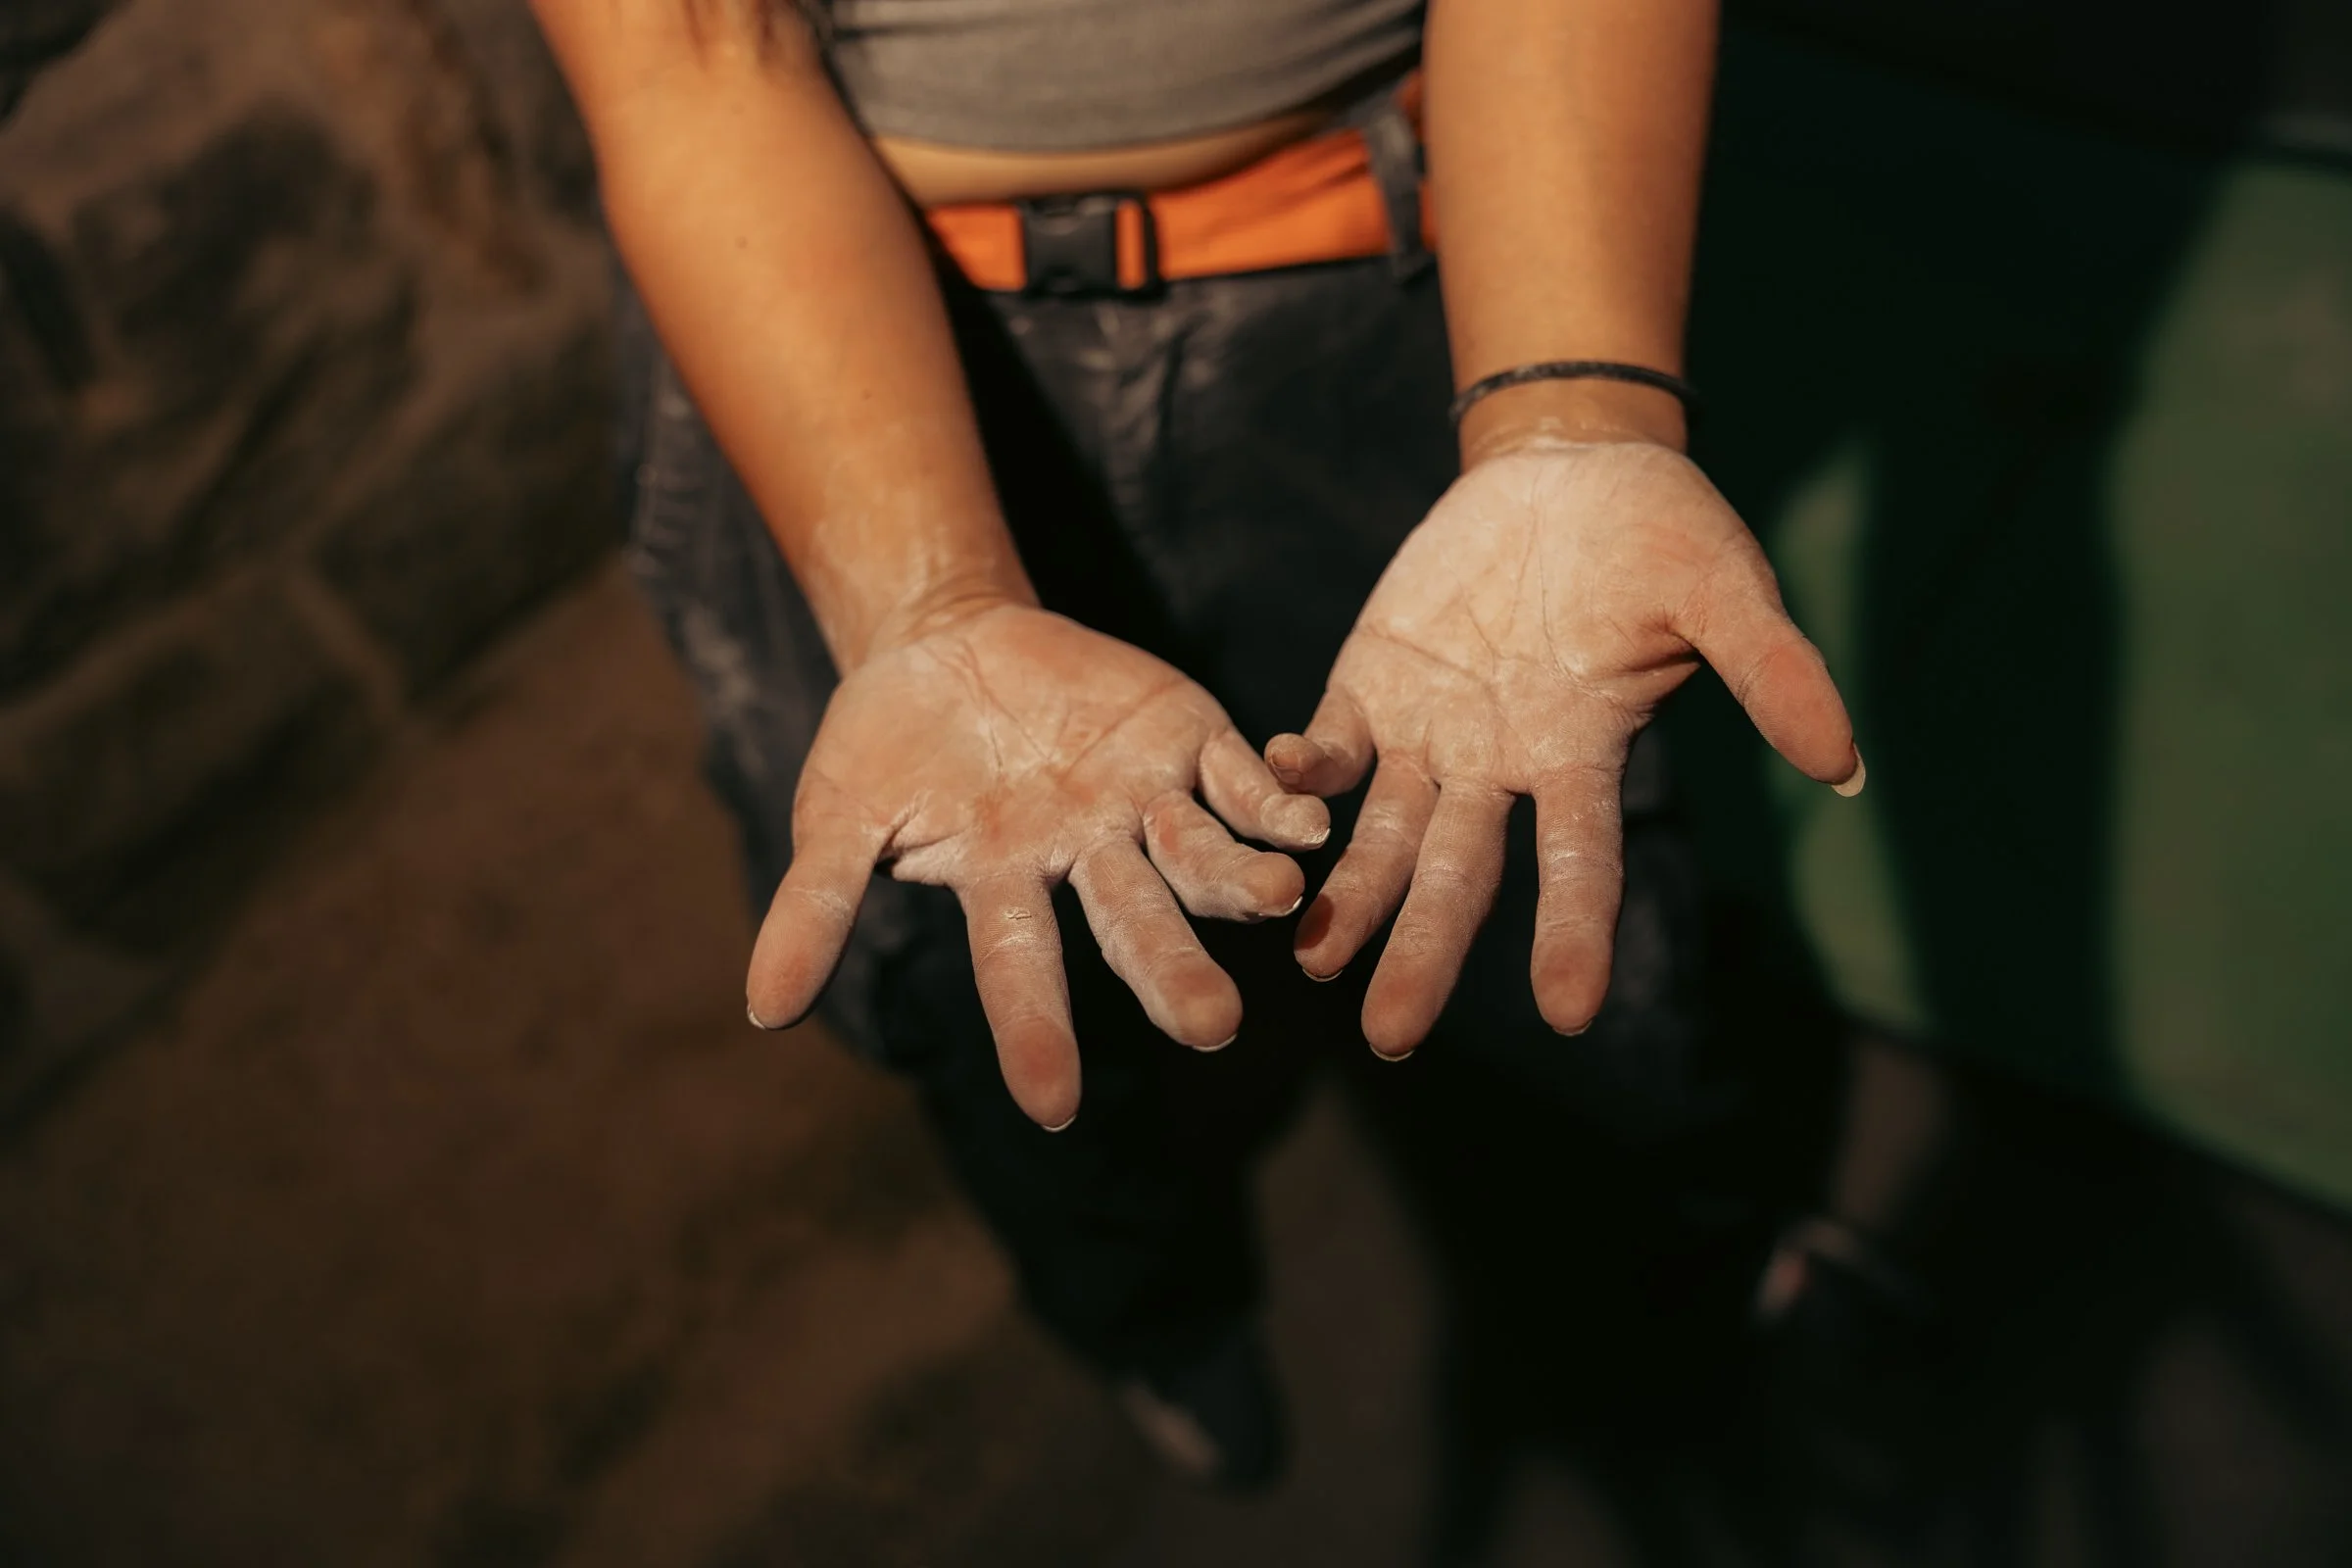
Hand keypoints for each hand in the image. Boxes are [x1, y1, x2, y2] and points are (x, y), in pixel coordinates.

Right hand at [746, 603, 1329, 1127]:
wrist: (943, 639)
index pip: (1019, 969)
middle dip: (1174, 976)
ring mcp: (1144, 799)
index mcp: (1005, 885)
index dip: (1034, 1032)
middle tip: (1214, 1026)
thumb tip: (766, 1014)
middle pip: (1136, 926)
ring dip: (1239, 884)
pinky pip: (1241, 777)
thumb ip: (815, 906)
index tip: (1050, 1107)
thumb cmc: (885, 744)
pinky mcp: (1187, 735)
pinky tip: (1308, 824)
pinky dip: (1274, 799)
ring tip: (1279, 900)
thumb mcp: (838, 817)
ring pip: (1201, 858)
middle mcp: (1088, 858)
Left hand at [1268, 440, 1860, 1057]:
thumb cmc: (1662, 535)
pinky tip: (1272, 794)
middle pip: (1459, 876)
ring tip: (1309, 961)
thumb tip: (1847, 763)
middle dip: (1425, 952)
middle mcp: (1499, 763)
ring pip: (1382, 834)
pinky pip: (1328, 745)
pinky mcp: (1370, 681)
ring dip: (1347, 896)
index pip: (1582, 862)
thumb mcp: (1723, 591)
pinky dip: (1299, 772)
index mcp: (1582, 754)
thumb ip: (1772, 672)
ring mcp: (1429, 729)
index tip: (1568, 1011)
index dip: (1575, 931)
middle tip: (1389, 1035)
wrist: (1570, 468)